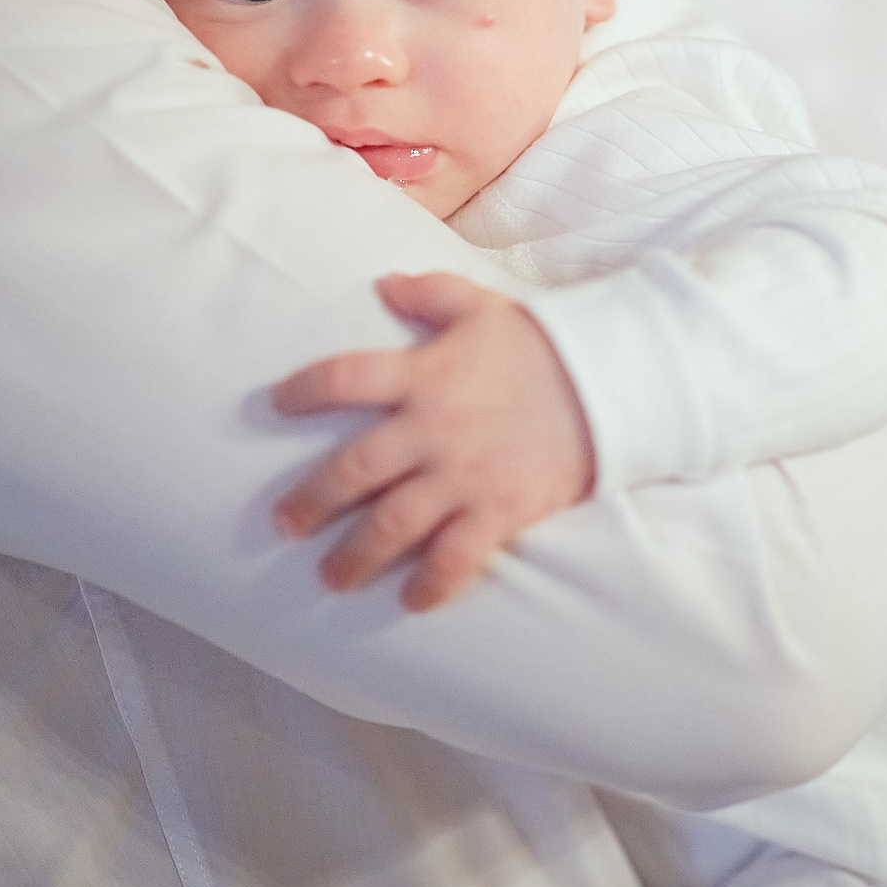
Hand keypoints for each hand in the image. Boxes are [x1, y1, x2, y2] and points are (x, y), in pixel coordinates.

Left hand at [270, 272, 596, 610]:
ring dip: (355, 554)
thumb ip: (431, 293)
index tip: (276, 403)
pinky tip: (410, 602)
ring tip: (330, 578)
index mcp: (423, 375)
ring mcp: (463, 476)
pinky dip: (431, 584)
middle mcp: (432, 430)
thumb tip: (384, 283)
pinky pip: (455, 558)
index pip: (344, 378)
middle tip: (284, 524)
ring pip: (393, 524)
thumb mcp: (485, 306)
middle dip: (312, 500)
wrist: (610, 386)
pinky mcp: (498, 510)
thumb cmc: (544, 346)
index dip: (304, 390)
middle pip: (354, 469)